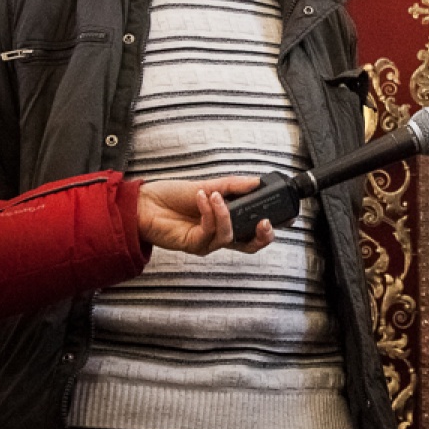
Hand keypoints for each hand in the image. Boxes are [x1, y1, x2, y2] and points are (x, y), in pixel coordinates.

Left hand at [137, 176, 274, 256]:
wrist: (144, 204)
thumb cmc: (172, 196)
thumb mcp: (209, 185)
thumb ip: (234, 186)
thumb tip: (257, 182)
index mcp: (226, 221)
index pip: (253, 229)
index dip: (270, 228)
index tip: (284, 217)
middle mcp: (218, 234)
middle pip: (249, 246)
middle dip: (261, 236)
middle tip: (264, 223)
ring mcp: (206, 242)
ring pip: (229, 236)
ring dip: (225, 213)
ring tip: (214, 195)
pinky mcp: (193, 244)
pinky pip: (209, 231)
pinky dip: (209, 212)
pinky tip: (203, 198)